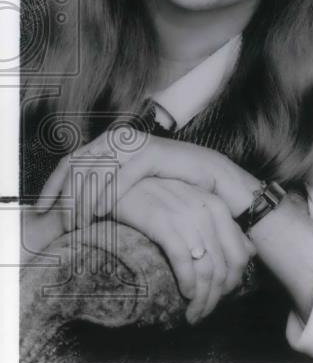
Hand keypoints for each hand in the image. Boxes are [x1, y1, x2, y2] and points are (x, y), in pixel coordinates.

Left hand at [37, 128, 258, 230]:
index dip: (54, 183)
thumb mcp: (138, 188)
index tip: (42, 208)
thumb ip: (111, 187)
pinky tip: (98, 213)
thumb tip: (78, 205)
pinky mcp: (154, 153)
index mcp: (115, 144)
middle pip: (79, 163)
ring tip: (76, 223)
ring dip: (82, 198)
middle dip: (64, 195)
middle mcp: (124, 139)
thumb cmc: (179, 188)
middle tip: (59, 222)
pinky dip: (106, 195)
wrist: (219, 183)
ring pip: (96, 170)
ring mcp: (139, 144)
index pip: (73, 159)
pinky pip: (121, 175)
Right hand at [115, 177, 255, 323]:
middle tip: (202, 314)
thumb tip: (248, 253)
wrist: (124, 181)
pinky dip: (187, 281)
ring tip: (192, 314)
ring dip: (202, 298)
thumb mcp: (196, 207)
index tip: (219, 299)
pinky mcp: (163, 222)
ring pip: (206, 268)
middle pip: (223, 267)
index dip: (232, 283)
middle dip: (215, 298)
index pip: (240, 255)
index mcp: (219, 209)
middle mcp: (208, 212)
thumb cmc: (161, 198)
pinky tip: (185, 294)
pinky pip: (183, 260)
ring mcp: (186, 216)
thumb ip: (222, 227)